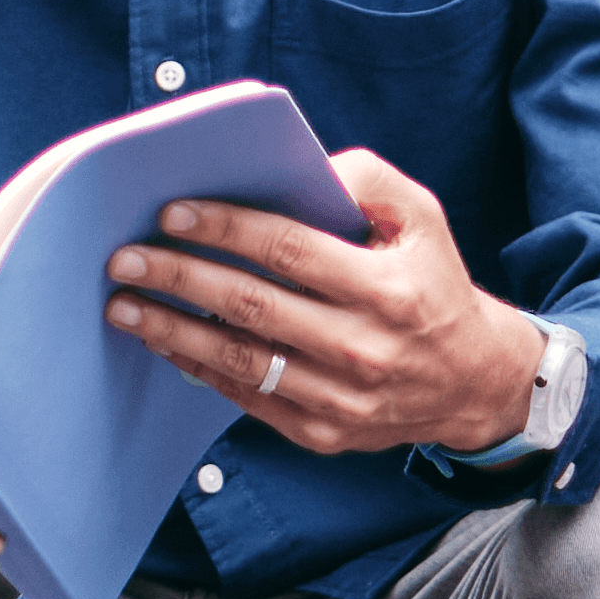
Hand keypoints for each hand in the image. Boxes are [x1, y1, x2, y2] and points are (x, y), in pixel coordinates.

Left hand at [103, 149, 546, 458]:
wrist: (476, 380)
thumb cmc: (432, 281)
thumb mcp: (420, 215)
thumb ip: (363, 178)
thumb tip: (301, 165)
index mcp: (387, 288)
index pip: (289, 250)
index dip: (226, 229)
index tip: (171, 212)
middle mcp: (365, 347)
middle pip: (252, 306)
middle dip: (179, 278)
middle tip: (124, 258)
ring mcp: (343, 398)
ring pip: (242, 361)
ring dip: (173, 331)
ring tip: (124, 306)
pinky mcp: (325, 433)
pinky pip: (250, 399)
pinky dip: (201, 370)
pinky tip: (165, 342)